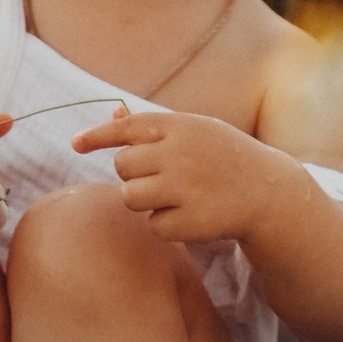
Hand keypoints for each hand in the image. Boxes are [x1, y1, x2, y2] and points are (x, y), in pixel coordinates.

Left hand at [69, 102, 275, 248]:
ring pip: (130, 197)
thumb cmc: (223, 156)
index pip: (126, 128)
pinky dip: (165, 224)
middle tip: (162, 177)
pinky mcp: (188, 221)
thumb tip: (111, 115)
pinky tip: (190, 215)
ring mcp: (183, 188)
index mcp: (178, 126)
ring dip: (143, 200)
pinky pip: (152, 226)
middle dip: (134, 175)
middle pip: (122, 167)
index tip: (75, 144)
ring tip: (173, 196)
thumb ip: (153, 127)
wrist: (267, 191)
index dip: (96, 136)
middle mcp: (178, 153)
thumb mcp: (194, 131)